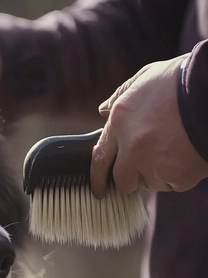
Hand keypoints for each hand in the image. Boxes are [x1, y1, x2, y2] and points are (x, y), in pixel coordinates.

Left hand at [90, 55, 207, 197]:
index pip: (100, 158)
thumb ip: (120, 96)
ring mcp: (155, 165)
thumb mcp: (144, 78)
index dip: (97, 177)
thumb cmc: (182, 80)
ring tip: (174, 150)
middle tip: (147, 164)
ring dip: (158, 174)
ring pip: (151, 183)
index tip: (98, 189)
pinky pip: (175, 184)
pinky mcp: (179, 177)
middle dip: (132, 177)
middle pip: (123, 181)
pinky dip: (180, 175)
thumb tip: (103, 110)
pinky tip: (189, 154)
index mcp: (120, 123)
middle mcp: (133, 148)